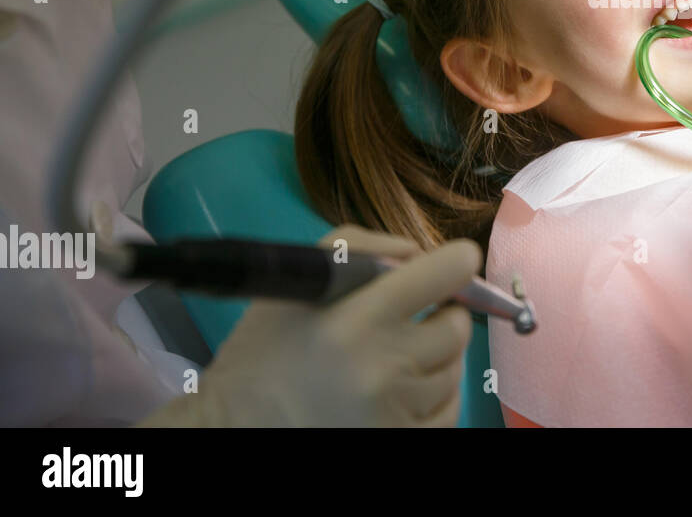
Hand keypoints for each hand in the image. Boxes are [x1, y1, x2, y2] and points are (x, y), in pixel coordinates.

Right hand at [139, 227, 480, 427]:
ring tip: (387, 365)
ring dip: (431, 361)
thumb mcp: (305, 282)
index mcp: (358, 318)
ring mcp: (396, 412)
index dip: (456, 264)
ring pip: (453, 371)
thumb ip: (368, 249)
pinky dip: (431, 400)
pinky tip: (396, 395)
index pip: (448, 273)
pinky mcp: (401, 442)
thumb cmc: (266, 350)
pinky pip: (448, 412)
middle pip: (456, 327)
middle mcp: (383, 367)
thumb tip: (422, 254)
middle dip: (439, 318)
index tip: (452, 267)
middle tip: (406, 324)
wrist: (234, 429)